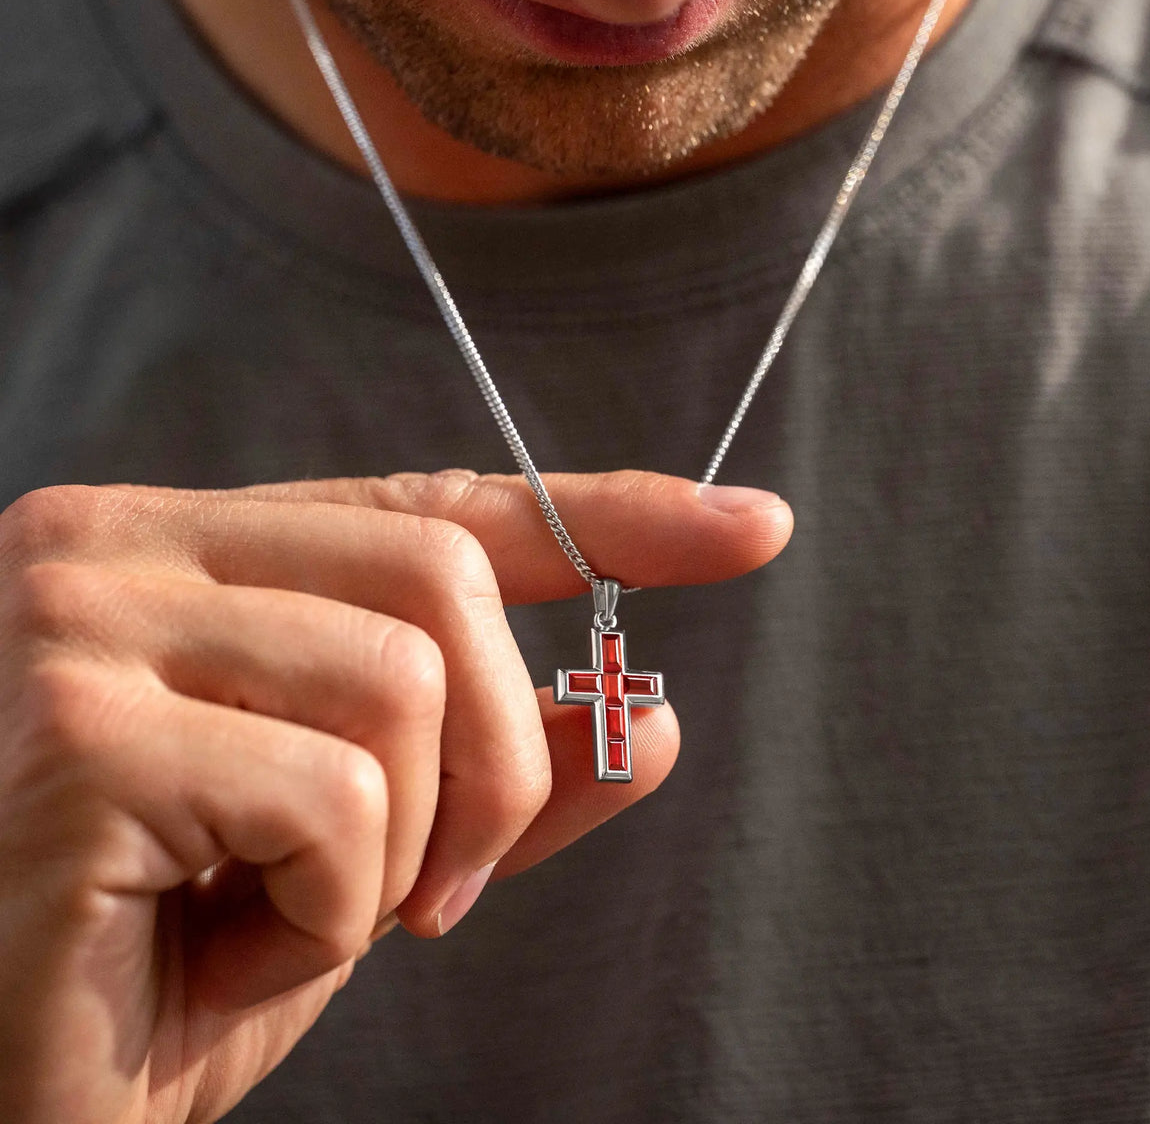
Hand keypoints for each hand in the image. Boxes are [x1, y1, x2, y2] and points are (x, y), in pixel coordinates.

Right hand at [0, 469, 791, 1123]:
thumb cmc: (148, 970)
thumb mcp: (360, 860)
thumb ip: (497, 777)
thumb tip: (647, 718)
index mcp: (181, 553)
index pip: (434, 505)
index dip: (604, 515)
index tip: (747, 526)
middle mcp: (114, 549)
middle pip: (444, 582)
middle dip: (502, 754)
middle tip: (441, 888)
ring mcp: (82, 624)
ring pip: (406, 682)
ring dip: (404, 846)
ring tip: (292, 916)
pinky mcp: (76, 734)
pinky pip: (334, 791)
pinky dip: (329, 905)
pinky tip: (213, 943)